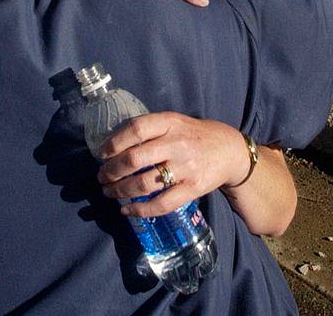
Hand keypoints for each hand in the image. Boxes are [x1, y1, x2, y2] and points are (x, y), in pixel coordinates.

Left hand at [96, 112, 246, 216]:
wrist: (230, 151)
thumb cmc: (194, 135)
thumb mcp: (174, 122)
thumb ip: (150, 130)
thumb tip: (114, 145)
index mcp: (170, 122)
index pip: (136, 129)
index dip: (114, 142)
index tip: (102, 154)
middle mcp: (177, 143)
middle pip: (134, 159)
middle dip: (111, 171)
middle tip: (102, 177)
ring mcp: (185, 168)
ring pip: (144, 184)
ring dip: (120, 190)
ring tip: (109, 192)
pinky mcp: (192, 189)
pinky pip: (161, 204)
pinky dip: (140, 210)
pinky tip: (127, 210)